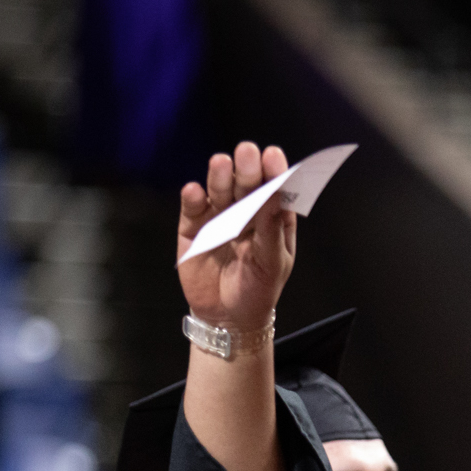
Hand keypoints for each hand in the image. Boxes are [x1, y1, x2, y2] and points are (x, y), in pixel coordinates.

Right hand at [177, 141, 296, 335]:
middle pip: (246, 186)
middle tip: (247, 152)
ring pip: (219, 192)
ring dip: (220, 177)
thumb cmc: (258, 290)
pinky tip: (195, 191)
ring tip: (221, 163)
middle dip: (247, 169)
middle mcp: (246, 213)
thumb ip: (272, 229)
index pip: (275, 191)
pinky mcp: (193, 228)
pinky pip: (193, 210)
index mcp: (272, 219)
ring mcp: (218, 218)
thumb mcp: (272, 263)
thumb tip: (277, 195)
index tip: (273, 155)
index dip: (274, 172)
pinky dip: (193, 199)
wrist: (227, 318)